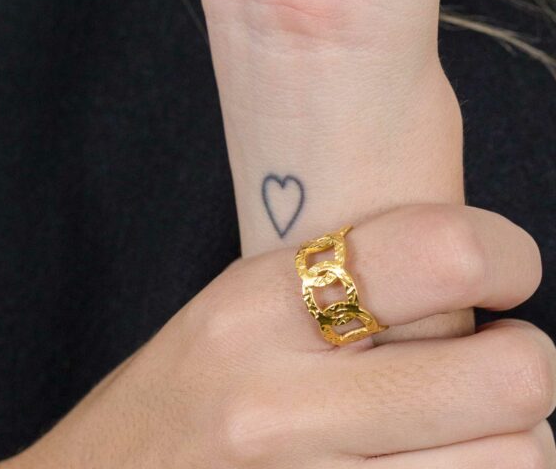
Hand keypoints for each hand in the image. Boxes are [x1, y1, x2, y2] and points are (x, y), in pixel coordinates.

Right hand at [14, 202, 554, 467]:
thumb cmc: (180, 404)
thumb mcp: (232, 315)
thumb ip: (337, 289)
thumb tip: (470, 276)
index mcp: (252, 309)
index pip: (435, 254)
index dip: (503, 254)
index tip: (505, 269)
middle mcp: (279, 405)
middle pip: (505, 378)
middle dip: (524, 367)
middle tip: (500, 364)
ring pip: (515, 465)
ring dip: (513, 446)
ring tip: (470, 432)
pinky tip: (435, 465)